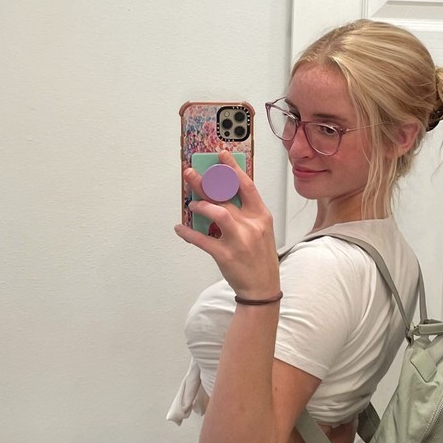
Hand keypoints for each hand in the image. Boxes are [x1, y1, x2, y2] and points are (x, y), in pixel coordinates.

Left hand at [176, 151, 280, 298]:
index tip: (221, 155)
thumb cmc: (260, 257)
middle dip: (206, 182)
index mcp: (261, 216)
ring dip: (201, 206)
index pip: (246, 185)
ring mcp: (239, 240)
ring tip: (191, 203)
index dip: (232, 168)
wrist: (262, 287)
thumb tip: (221, 195)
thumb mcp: (261, 230)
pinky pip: (203, 240)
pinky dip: (189, 233)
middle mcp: (251, 225)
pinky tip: (180, 228)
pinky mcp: (225, 255)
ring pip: (217, 214)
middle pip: (226, 196)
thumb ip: (245, 212)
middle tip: (191, 173)